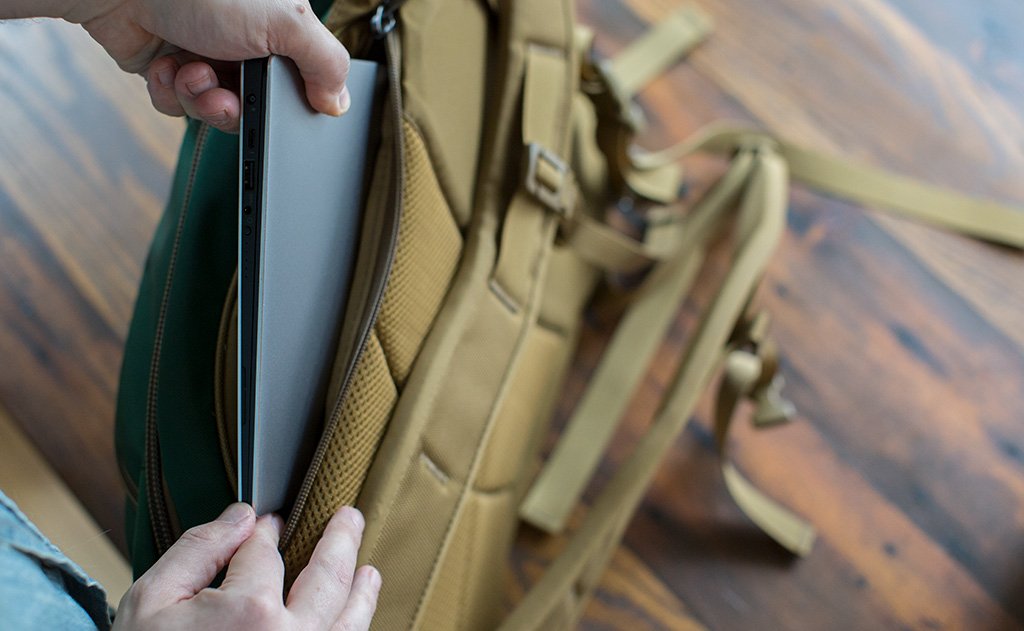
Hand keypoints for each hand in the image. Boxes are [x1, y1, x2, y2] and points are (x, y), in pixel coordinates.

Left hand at [64, 0, 350, 131]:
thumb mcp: (286, 22)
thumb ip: (325, 63)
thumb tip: (339, 103)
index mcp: (280, 24)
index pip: (303, 77)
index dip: (291, 100)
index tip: (279, 105)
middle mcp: (245, 38)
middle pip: (258, 103)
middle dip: (238, 107)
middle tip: (227, 95)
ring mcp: (205, 52)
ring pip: (216, 109)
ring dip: (201, 101)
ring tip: (190, 73)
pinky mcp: (167, 66)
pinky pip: (178, 105)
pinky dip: (170, 94)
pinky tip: (165, 69)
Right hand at [112, 503, 380, 629]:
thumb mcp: (151, 602)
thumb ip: (198, 550)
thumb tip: (242, 516)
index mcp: (250, 612)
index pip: (265, 554)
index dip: (265, 532)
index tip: (269, 522)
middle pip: (328, 577)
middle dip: (340, 541)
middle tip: (349, 517)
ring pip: (349, 622)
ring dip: (361, 592)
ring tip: (369, 572)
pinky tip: (351, 620)